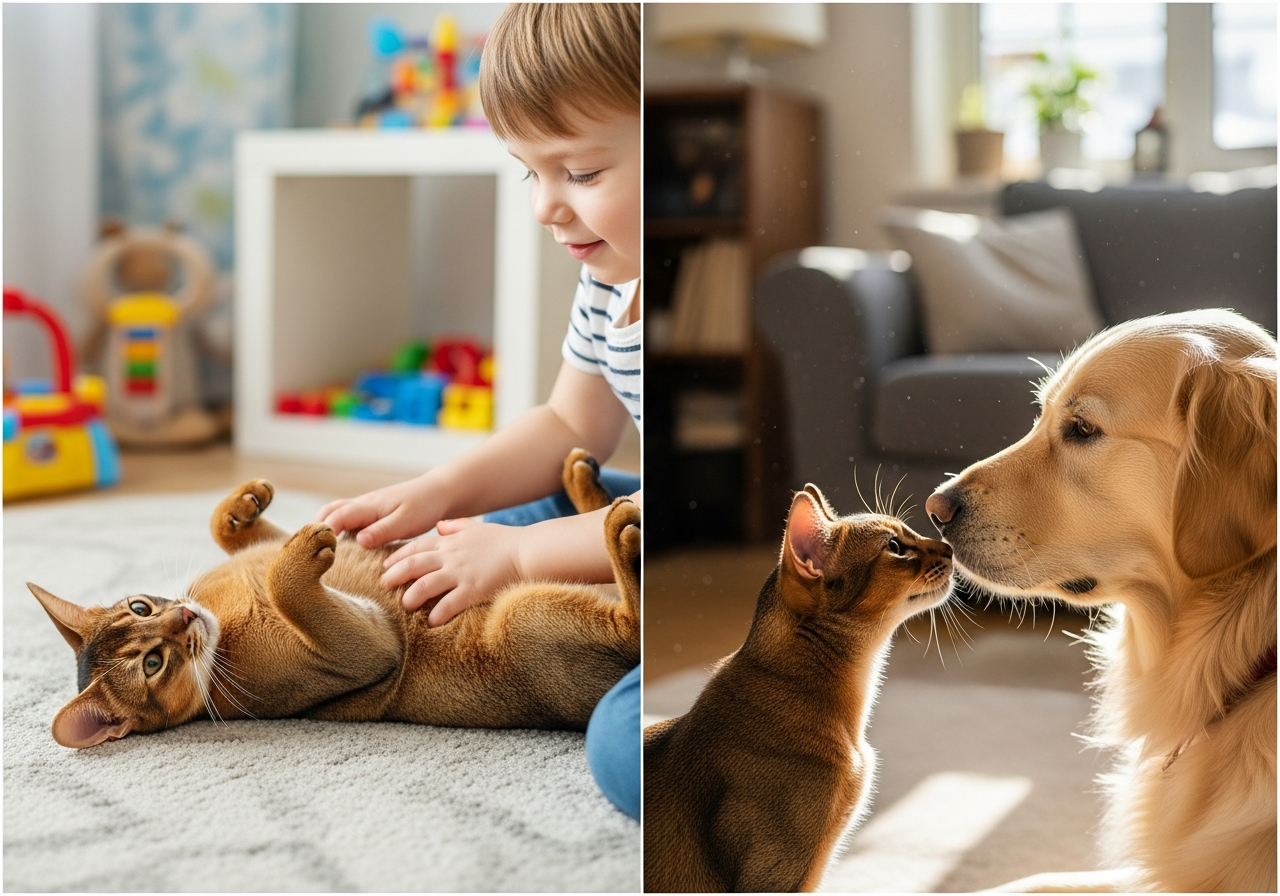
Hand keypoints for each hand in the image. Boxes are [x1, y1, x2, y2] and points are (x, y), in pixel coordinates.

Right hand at [316, 476, 441, 548]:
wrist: (438, 492)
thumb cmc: (424, 506)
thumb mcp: (406, 521)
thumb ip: (382, 531)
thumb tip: (358, 541)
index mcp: (368, 506)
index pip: (336, 517)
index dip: (324, 533)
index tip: (318, 552)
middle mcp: (362, 504)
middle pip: (328, 512)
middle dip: (317, 530)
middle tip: (312, 553)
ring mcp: (366, 508)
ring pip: (336, 514)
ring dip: (326, 529)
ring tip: (323, 553)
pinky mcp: (372, 513)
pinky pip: (348, 519)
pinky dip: (339, 530)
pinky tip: (343, 548)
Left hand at [381, 517, 522, 625]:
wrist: (527, 552)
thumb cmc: (505, 540)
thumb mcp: (478, 527)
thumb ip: (457, 526)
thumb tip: (440, 525)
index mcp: (451, 541)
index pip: (416, 547)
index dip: (398, 557)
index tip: (386, 566)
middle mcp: (451, 557)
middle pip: (413, 565)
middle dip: (394, 576)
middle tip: (384, 586)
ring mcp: (461, 573)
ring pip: (424, 585)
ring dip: (411, 597)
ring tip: (405, 606)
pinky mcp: (473, 590)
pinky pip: (448, 605)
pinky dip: (437, 615)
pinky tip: (432, 623)